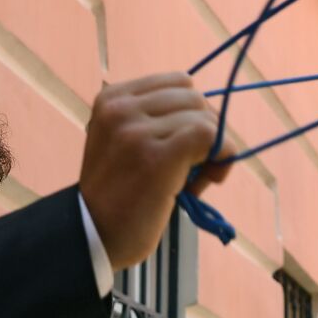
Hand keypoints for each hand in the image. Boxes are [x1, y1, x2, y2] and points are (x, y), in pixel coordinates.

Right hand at [79, 73, 231, 270]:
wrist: (95, 235)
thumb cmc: (119, 194)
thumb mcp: (124, 141)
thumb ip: (156, 121)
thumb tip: (213, 116)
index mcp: (112, 98)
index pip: (179, 82)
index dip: (193, 112)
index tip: (187, 145)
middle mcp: (121, 108)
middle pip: (195, 99)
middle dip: (205, 131)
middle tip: (196, 167)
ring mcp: (137, 131)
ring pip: (206, 119)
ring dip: (213, 151)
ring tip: (195, 181)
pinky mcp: (157, 156)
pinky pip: (211, 137)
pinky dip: (222, 158)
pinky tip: (209, 180)